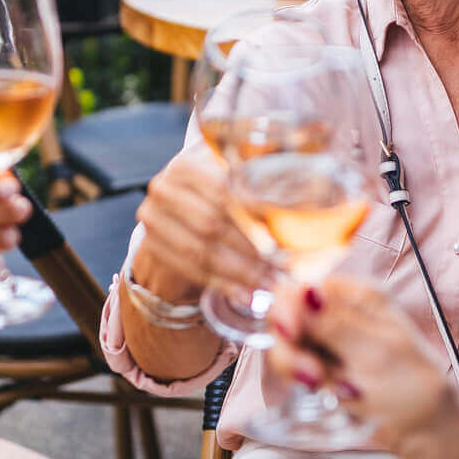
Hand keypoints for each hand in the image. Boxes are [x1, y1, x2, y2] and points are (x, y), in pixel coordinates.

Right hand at [130, 145, 272, 302]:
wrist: (179, 216)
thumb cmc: (219, 193)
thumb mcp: (234, 177)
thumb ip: (261, 180)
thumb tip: (305, 196)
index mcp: (187, 163)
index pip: (222, 189)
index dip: (253, 213)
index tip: (282, 233)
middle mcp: (163, 187)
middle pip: (211, 223)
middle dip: (250, 248)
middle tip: (283, 265)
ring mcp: (153, 219)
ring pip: (201, 251)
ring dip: (239, 272)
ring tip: (270, 282)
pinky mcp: (153, 247)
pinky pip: (190, 271)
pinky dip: (222, 285)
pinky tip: (247, 295)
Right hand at [266, 279, 458, 447]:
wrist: (421, 423)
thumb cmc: (411, 384)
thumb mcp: (376, 352)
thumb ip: (336, 325)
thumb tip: (306, 292)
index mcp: (356, 297)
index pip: (300, 288)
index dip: (287, 309)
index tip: (291, 335)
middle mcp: (337, 313)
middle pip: (283, 318)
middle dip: (290, 348)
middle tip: (313, 375)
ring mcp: (326, 340)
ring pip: (285, 346)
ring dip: (296, 368)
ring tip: (326, 386)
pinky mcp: (320, 364)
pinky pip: (294, 368)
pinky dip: (305, 382)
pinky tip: (332, 391)